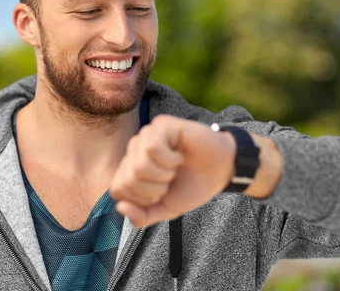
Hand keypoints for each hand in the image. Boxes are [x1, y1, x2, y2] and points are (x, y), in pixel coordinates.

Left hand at [110, 114, 237, 226]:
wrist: (222, 170)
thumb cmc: (192, 185)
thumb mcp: (165, 209)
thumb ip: (142, 216)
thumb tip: (120, 207)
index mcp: (130, 169)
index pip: (117, 190)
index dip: (141, 199)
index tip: (161, 194)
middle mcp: (134, 150)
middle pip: (128, 179)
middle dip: (154, 189)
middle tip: (170, 181)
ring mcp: (146, 135)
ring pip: (139, 164)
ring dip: (163, 174)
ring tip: (175, 168)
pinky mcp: (161, 124)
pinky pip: (153, 147)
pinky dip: (169, 159)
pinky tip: (179, 156)